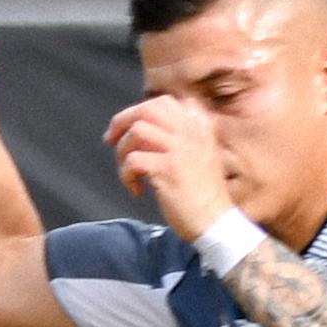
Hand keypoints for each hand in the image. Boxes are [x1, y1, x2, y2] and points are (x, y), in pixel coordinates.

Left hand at [104, 95, 230, 240]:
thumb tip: (139, 129)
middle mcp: (192, 131)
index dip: (139, 112)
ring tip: (128, 174)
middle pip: (147, 109)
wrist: (217, 223)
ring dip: (122, 152)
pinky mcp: (168, 169)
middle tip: (110, 140)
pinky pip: (133, 160)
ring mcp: (180, 148)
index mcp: (200, 125)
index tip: (126, 129)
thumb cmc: (203, 195)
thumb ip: (178, 138)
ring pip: (136, 131)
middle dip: (121, 121)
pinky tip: (137, 190)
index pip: (163, 102)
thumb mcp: (199, 155)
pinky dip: (126, 175)